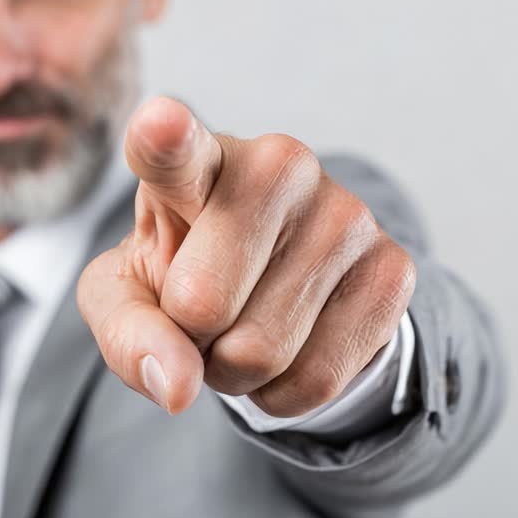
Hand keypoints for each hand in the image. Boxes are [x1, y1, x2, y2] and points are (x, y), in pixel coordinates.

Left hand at [77, 97, 414, 415]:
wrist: (270, 285)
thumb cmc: (181, 275)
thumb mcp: (124, 298)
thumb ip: (127, 333)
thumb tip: (178, 385)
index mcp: (194, 160)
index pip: (173, 149)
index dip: (164, 138)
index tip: (159, 123)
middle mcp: (276, 165)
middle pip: (202, 304)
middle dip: (190, 340)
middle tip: (200, 317)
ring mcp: (344, 212)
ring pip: (262, 351)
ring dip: (235, 371)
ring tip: (240, 329)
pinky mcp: (392, 267)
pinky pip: (317, 378)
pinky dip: (282, 394)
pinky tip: (285, 353)